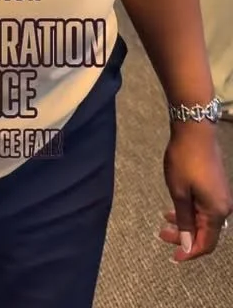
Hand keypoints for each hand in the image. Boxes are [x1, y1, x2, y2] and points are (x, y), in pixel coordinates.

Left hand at [159, 125, 231, 260]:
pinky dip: (190, 210)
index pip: (206, 244)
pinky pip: (205, 207)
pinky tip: (175, 206)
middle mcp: (224, 206)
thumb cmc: (184, 160)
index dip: (189, 253)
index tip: (172, 256)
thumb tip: (187, 245)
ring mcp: (221, 195)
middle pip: (205, 233)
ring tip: (165, 219)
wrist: (194, 129)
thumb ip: (184, 221)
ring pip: (204, 219)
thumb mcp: (179, 192)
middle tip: (161, 234)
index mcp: (217, 212)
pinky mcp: (217, 185)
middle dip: (184, 237)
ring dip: (185, 222)